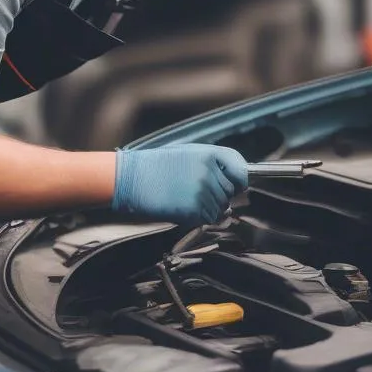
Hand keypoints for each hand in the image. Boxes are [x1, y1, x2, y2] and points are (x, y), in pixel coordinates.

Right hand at [112, 144, 248, 224]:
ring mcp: (203, 192)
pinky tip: (182, 206)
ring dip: (207, 207)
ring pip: (220, 207)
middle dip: (218, 195)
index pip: (240, 170)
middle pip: (229, 192)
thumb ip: (211, 164)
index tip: (236, 185)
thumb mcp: (186, 153)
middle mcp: (209, 172)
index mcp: (209, 154)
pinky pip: (208, 218)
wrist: (131, 179)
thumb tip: (234, 180)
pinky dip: (199, 217)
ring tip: (185, 198)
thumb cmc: (155, 166)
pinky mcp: (194, 210)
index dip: (239, 180)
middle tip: (195, 191)